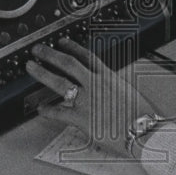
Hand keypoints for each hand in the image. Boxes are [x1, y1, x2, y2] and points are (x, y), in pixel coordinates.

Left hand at [26, 38, 158, 157]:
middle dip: (51, 54)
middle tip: (38, 50)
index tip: (63, 42)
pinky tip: (40, 108)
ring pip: (60, 82)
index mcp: (109, 77)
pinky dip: (47, 110)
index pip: (87, 56)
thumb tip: (111, 92)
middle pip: (68, 64)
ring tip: (31, 67)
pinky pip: (59, 113)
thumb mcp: (130, 94)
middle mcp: (95, 85)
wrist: (144, 132)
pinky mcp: (82, 119)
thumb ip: (115, 90)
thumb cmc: (142, 116)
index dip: (72, 47)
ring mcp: (87, 101)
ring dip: (43, 73)